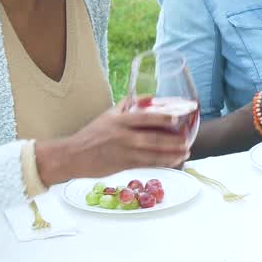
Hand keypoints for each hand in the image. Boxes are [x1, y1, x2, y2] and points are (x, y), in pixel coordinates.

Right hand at [37, 108, 190, 185]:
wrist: (73, 156)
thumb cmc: (92, 134)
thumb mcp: (108, 115)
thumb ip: (127, 105)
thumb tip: (148, 97)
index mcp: (120, 120)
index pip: (145, 117)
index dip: (162, 117)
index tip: (178, 117)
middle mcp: (123, 135)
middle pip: (153, 137)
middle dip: (174, 140)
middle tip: (188, 140)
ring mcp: (124, 151)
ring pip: (153, 153)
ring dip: (172, 154)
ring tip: (186, 152)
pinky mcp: (123, 165)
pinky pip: (147, 164)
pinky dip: (161, 163)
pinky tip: (173, 162)